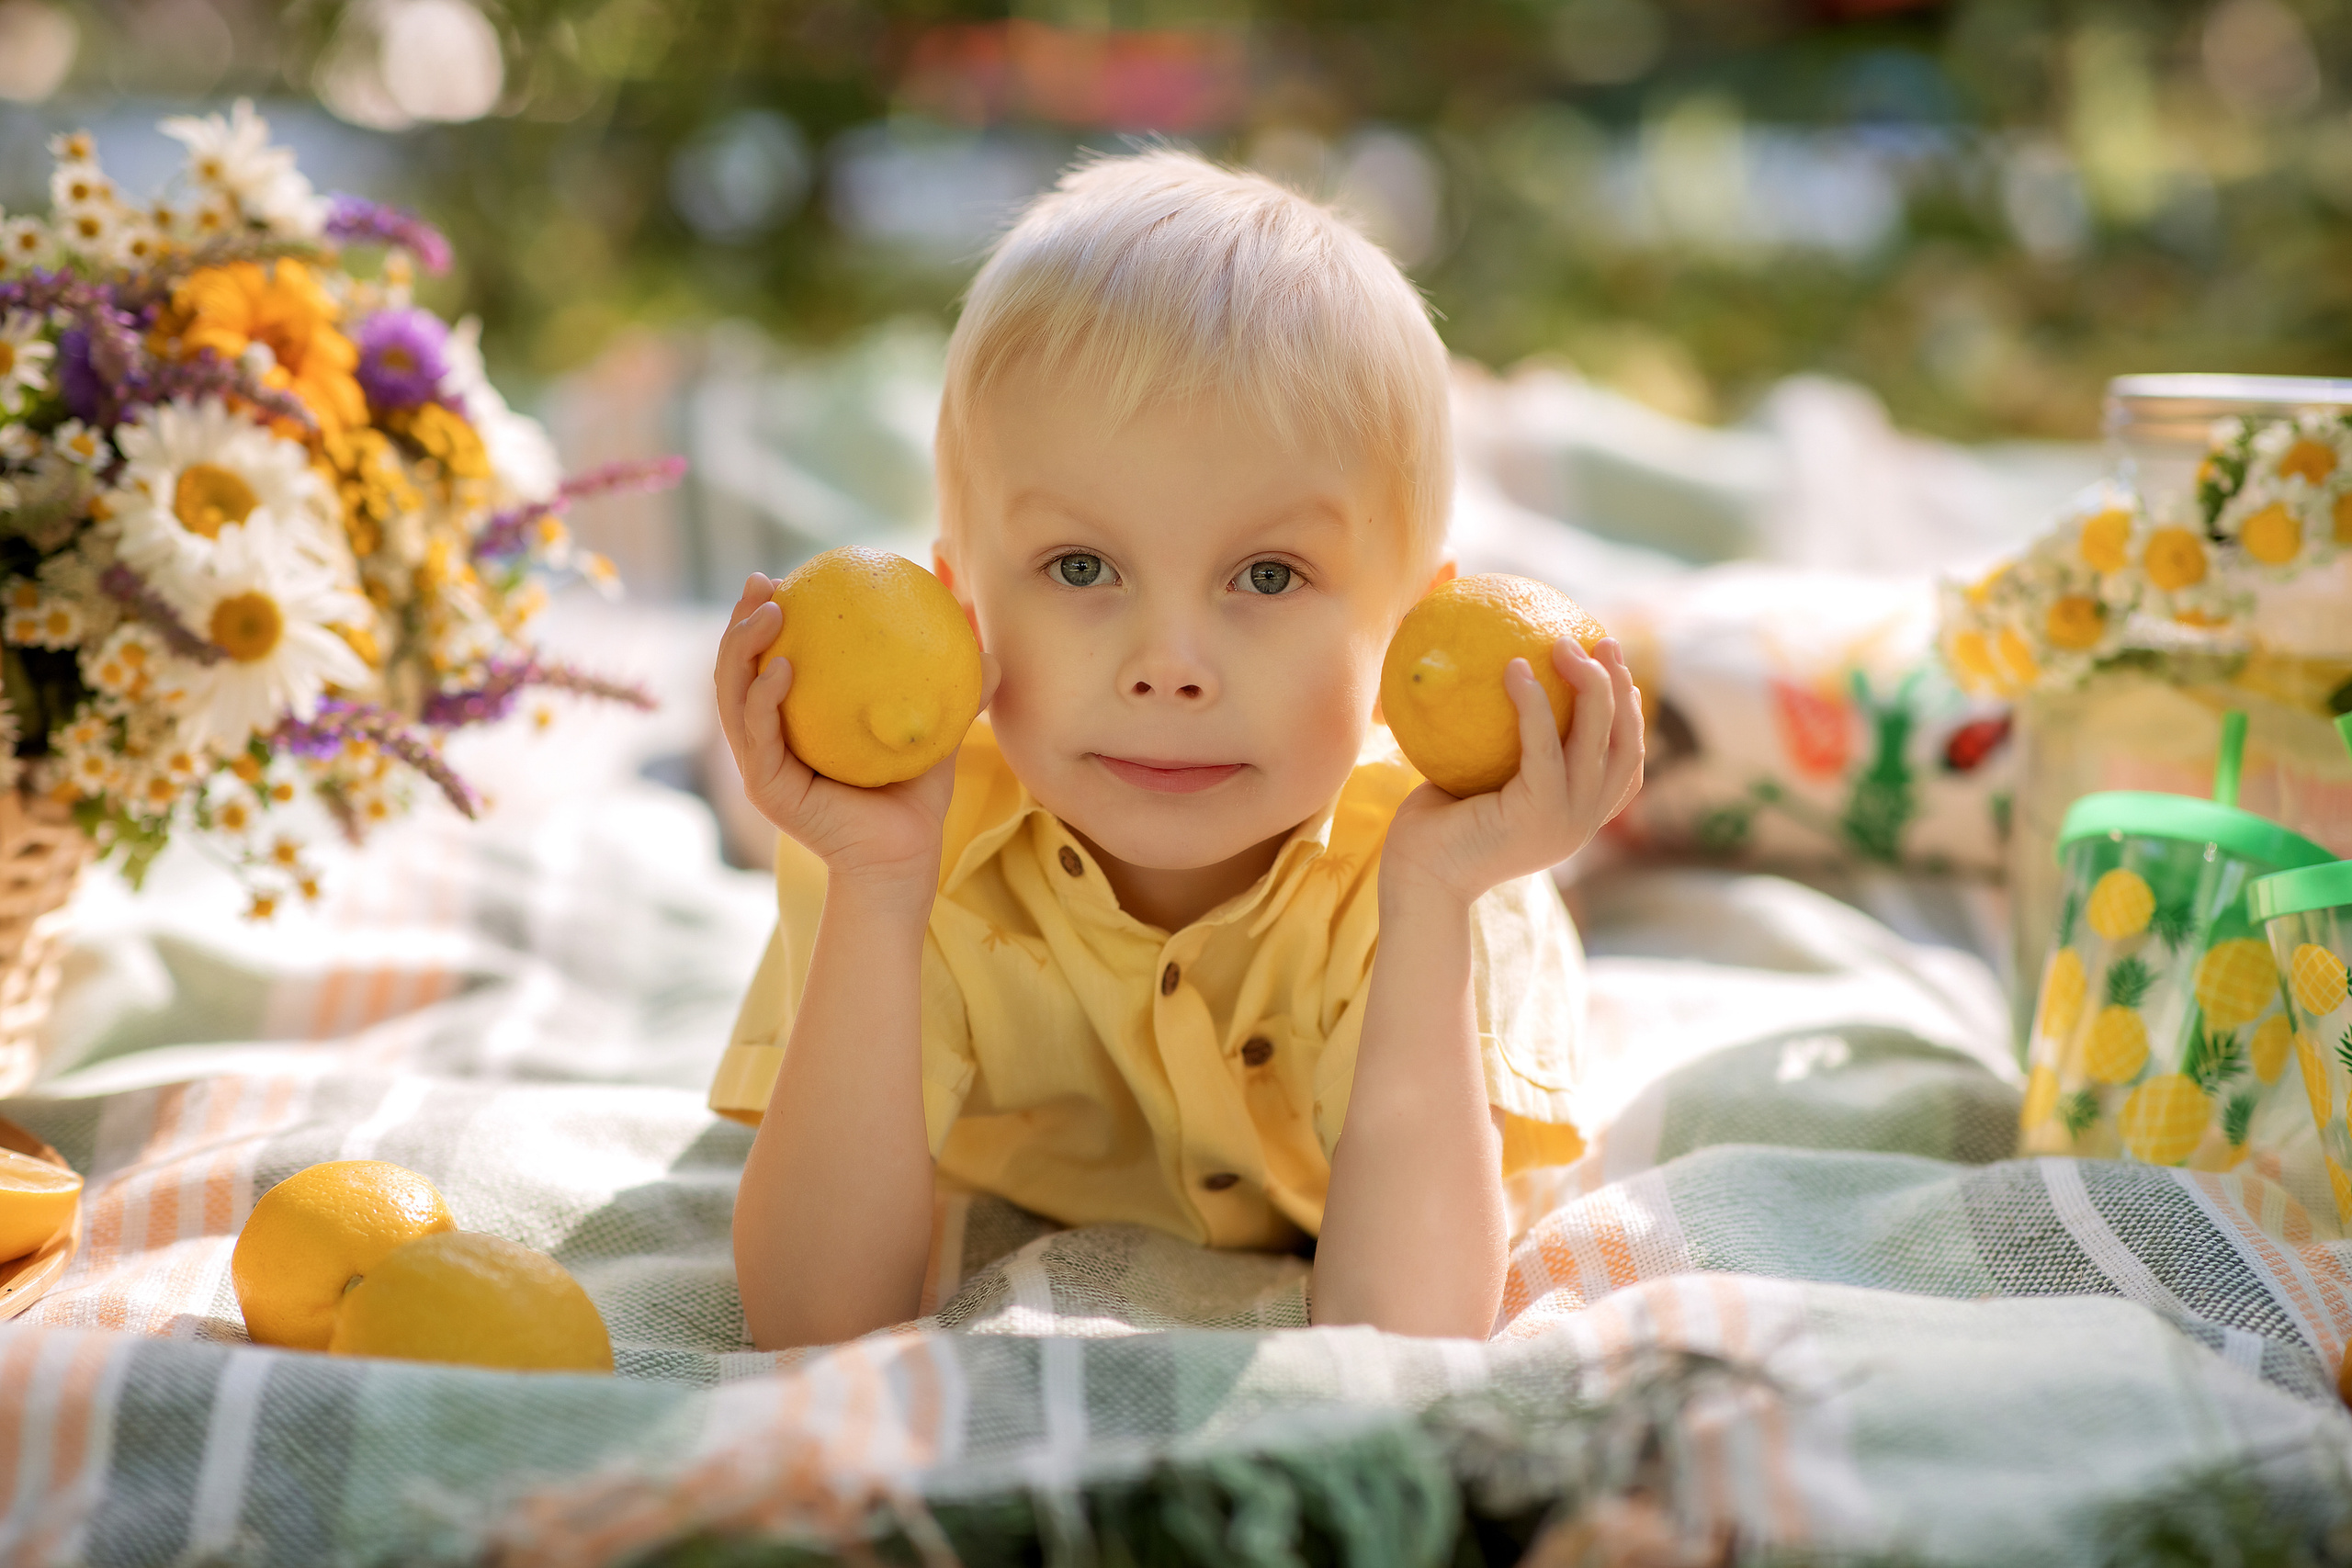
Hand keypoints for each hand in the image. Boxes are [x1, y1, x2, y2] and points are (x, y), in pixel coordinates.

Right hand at [713, 573, 999, 895]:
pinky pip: (758, 734)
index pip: (767, 660)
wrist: (904, 860)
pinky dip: (763, 697)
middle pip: (736, 670)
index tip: (784, 578)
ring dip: (742, 648)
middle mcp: (767, 741)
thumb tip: (989, 645)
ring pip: (733, 696)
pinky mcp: (767, 788)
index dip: (764, 617)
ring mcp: (761, 765)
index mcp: (792, 724)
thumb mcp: (934, 733)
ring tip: (768, 611)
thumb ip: (953, 690)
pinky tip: (782, 667)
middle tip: (763, 582)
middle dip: (739, 620)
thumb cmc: (915, 801)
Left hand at [1381, 636, 1644, 908]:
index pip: (1626, 764)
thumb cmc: (1436, 830)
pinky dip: (1534, 704)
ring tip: (1563, 643)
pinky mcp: (1538, 815)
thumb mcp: (1478, 781)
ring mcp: (1566, 821)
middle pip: (1624, 744)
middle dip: (1621, 686)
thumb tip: (1493, 680)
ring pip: (1596, 739)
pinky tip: (1516, 668)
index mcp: (1577, 818)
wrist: (1418, 882)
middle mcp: (1582, 822)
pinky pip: (1542, 746)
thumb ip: (1498, 745)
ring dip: (1588, 683)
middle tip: (1603, 640)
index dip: (1632, 716)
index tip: (1618, 672)